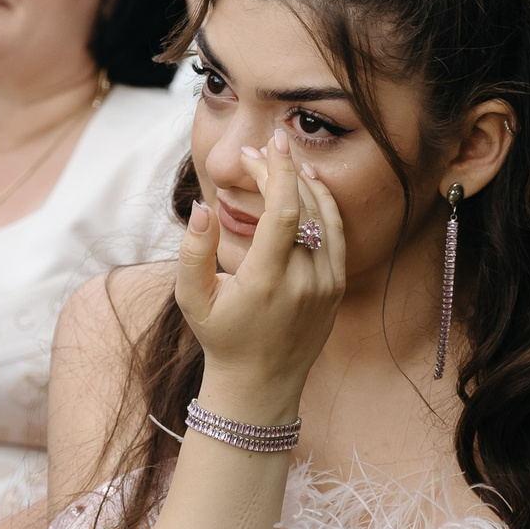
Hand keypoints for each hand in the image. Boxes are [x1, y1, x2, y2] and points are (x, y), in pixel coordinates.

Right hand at [174, 130, 344, 419]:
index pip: (283, 212)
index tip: (266, 143)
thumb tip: (202, 207)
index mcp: (268, 281)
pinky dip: (324, 205)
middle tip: (257, 152)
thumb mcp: (193, 299)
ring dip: (304, 183)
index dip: (278, 171)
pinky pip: (337, 235)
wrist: (261, 385)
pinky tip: (308, 186)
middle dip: (282, 170)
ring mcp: (327, 285)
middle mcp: (305, 281)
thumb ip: (192, 252)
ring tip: (280, 160)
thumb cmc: (221, 338)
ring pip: (325, 216)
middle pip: (303, 207)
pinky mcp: (337, 288)